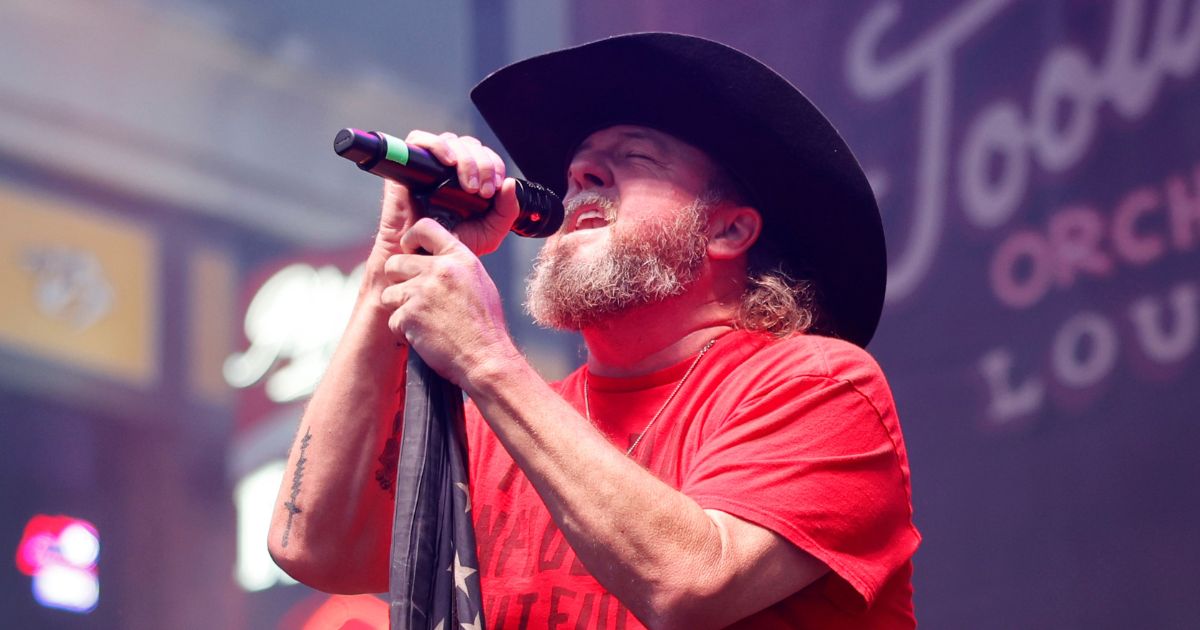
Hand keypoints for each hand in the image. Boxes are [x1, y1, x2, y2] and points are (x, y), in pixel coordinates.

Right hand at [374, 131, 519, 257]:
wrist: (422, 258)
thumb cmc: (450, 245)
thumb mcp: (490, 232)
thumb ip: (506, 211)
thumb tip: (510, 183)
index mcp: (470, 179)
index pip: (485, 156)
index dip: (494, 165)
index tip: (495, 187)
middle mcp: (450, 170)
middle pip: (470, 146)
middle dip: (483, 165)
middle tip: (482, 191)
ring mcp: (430, 166)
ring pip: (451, 141)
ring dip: (466, 159)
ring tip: (469, 186)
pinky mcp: (408, 166)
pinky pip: (419, 140)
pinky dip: (437, 146)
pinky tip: (449, 163)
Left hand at [379, 218, 518, 386]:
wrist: (485, 358)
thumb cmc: (485, 326)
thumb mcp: (480, 283)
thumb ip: (456, 266)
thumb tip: (436, 258)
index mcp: (460, 258)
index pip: (425, 227)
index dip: (411, 238)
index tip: (409, 250)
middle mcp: (439, 269)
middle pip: (396, 262)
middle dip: (399, 280)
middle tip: (414, 297)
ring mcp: (422, 292)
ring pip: (388, 292)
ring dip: (399, 307)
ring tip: (422, 320)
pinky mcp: (409, 315)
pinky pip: (393, 319)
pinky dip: (404, 331)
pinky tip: (425, 336)